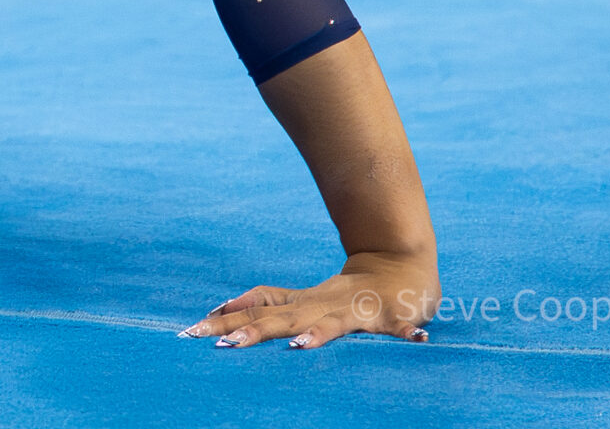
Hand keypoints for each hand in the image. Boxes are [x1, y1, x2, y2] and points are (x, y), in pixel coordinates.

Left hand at [181, 249, 439, 348]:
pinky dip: (405, 334)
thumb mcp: (304, 299)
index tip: (194, 327)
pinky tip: (414, 342)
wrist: (401, 264)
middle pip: (282, 317)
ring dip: (317, 333)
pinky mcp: (390, 316)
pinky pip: (399, 328)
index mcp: (303, 302)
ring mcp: (357, 310)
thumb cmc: (348, 293)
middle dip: (252, 330)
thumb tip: (223, 308)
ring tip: (297, 345)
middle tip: (220, 341)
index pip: (259, 306)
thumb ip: (269, 303)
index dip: (229, 315)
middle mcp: (323, 304)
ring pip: (333, 322)